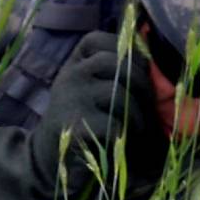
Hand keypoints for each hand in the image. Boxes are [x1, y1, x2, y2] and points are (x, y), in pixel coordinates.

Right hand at [0, 31, 133, 199]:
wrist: (47, 159)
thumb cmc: (79, 121)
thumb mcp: (87, 88)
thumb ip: (111, 71)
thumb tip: (152, 57)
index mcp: (73, 64)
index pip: (100, 40)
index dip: (126, 52)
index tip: (136, 71)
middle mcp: (70, 76)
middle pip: (120, 66)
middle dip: (143, 86)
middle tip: (148, 106)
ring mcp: (71, 99)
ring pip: (121, 95)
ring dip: (138, 115)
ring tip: (138, 127)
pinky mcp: (75, 126)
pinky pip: (115, 124)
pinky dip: (124, 135)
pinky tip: (122, 141)